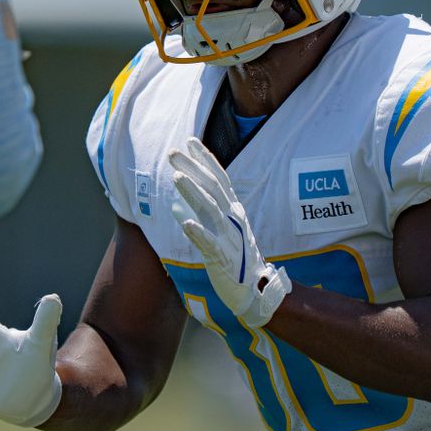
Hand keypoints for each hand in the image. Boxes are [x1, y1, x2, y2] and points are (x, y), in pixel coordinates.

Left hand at [169, 137, 290, 327]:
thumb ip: (209, 211)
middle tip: (172, 153)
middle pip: (212, 188)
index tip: (190, 141)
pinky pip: (210, 244)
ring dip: (193, 193)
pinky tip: (185, 223)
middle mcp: (233, 218)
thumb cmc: (237, 258)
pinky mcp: (224, 259)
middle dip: (192, 168)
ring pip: (211, 210)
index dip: (205, 159)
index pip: (219, 178)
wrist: (257, 289)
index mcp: (233, 210)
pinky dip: (199, 233)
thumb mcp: (226, 228)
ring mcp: (229, 237)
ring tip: (177, 177)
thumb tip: (182, 200)